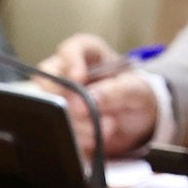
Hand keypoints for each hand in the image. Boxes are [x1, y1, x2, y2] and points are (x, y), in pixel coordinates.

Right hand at [39, 34, 158, 156]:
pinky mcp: (63, 121)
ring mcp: (63, 99)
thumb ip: (116, 91)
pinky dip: (76, 138)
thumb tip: (90, 99)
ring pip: (52, 109)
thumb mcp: (136, 90)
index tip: (78, 78)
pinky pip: (58, 130)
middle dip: (67, 100)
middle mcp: (70, 74)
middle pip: (48, 80)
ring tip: (108, 127)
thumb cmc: (136, 96)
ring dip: (77, 123)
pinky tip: (96, 139)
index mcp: (90, 55)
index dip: (70, 61)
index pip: (71, 49)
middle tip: (86, 112)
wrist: (139, 122)